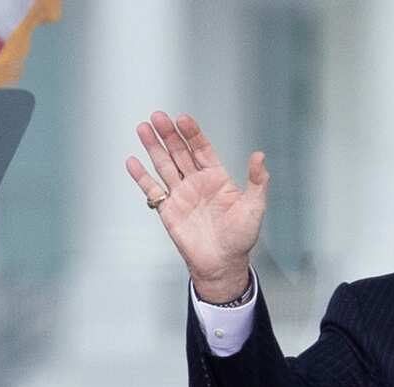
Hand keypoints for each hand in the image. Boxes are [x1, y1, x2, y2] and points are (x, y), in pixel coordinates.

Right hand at [125, 112, 267, 302]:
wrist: (223, 263)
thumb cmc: (241, 237)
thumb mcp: (254, 207)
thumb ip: (257, 181)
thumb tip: (260, 156)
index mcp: (217, 178)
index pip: (202, 149)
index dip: (192, 134)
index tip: (183, 119)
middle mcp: (197, 182)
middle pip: (180, 152)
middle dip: (169, 134)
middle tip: (159, 117)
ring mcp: (181, 194)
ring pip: (164, 165)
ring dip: (154, 147)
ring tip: (144, 128)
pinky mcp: (168, 209)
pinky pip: (152, 189)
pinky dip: (141, 176)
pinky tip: (133, 162)